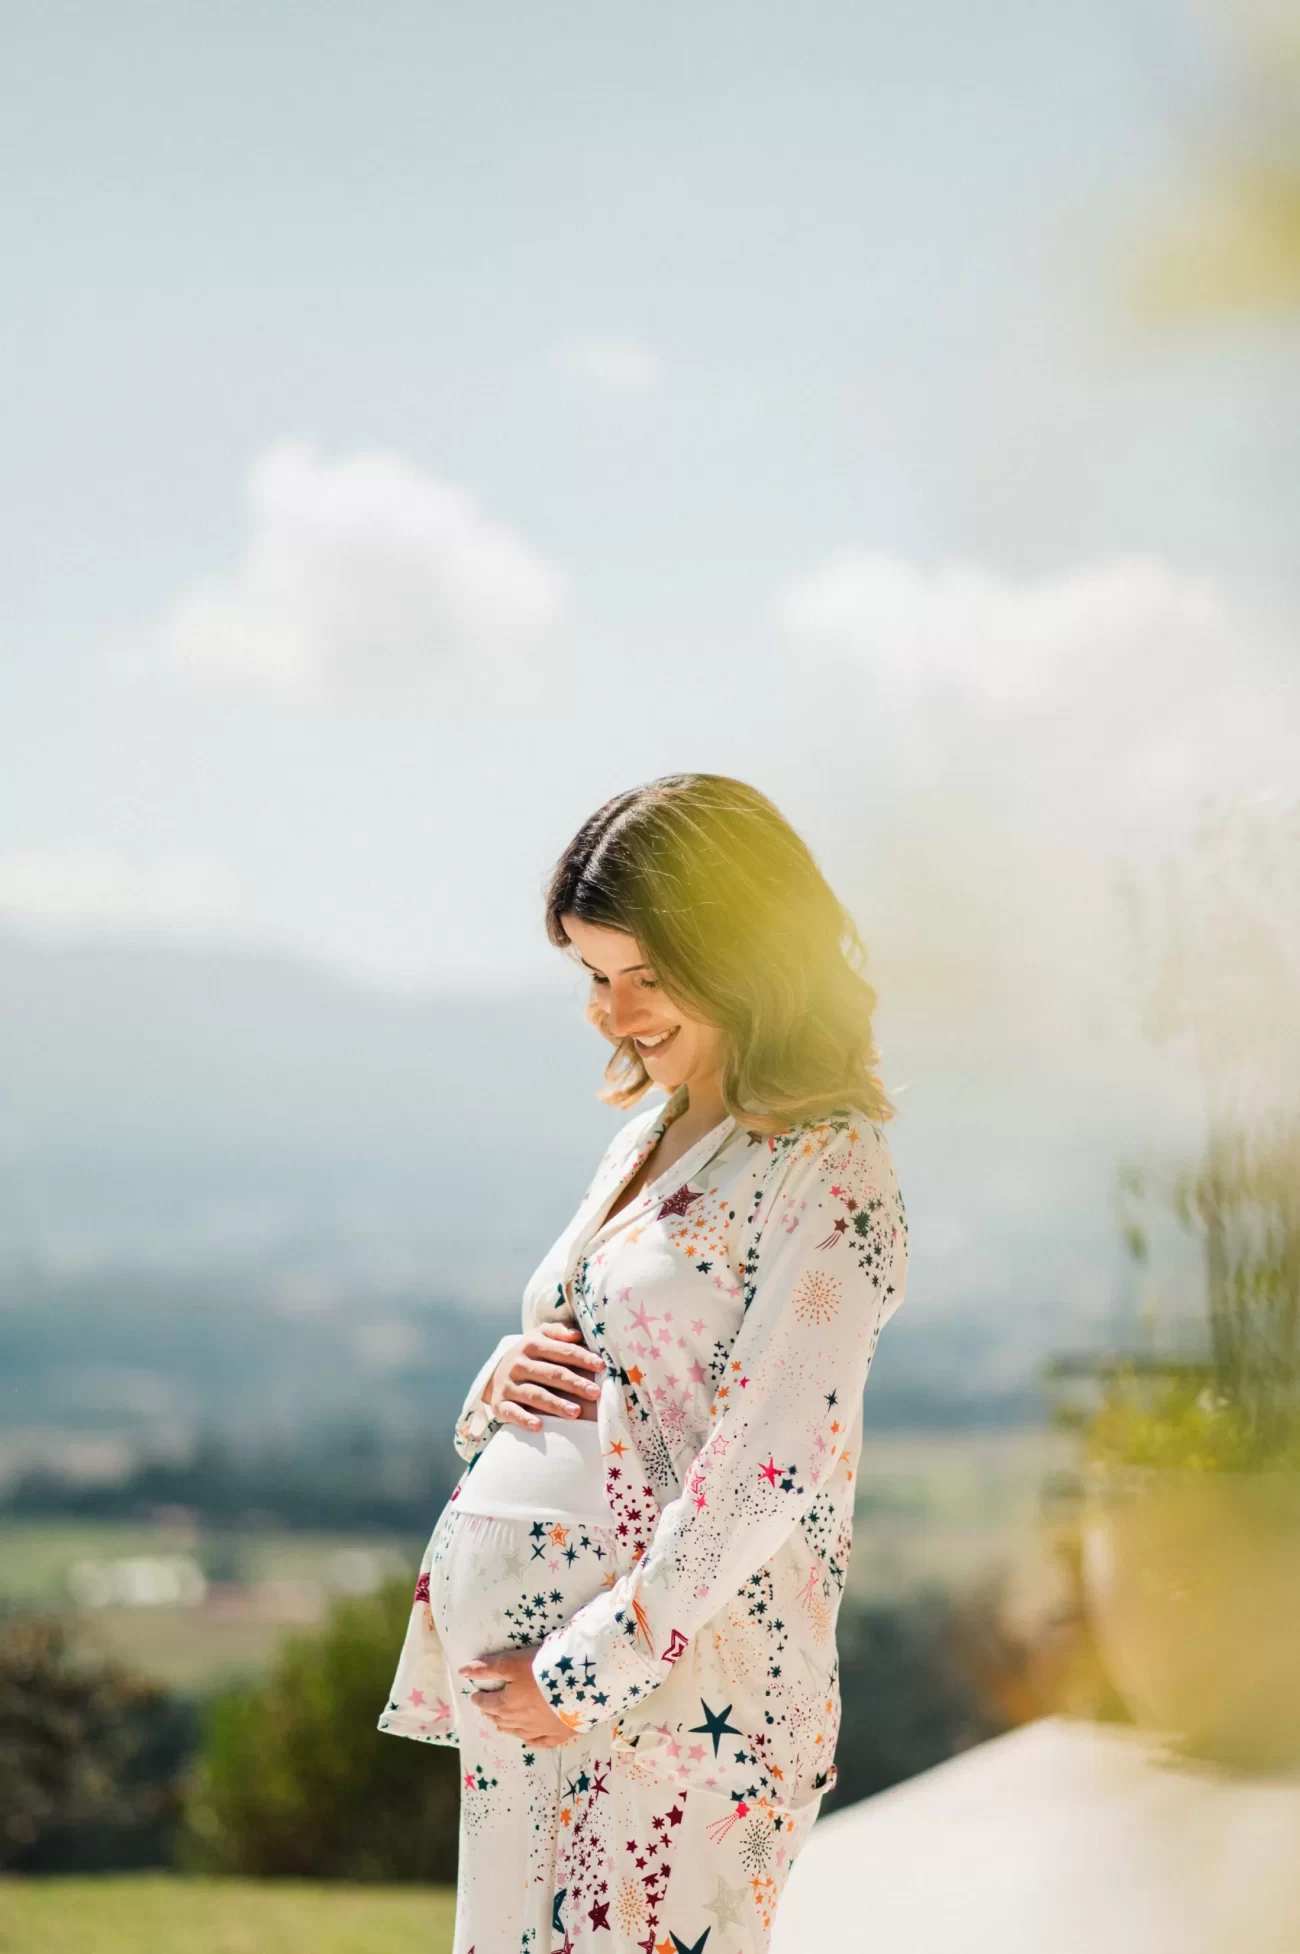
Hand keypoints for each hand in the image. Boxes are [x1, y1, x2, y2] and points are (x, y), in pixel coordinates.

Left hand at [459, 1646, 576, 1747]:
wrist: (579, 1686)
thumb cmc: (542, 1670)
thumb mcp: (512, 1663)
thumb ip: (487, 1668)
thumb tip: (462, 1671)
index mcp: (507, 1705)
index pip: (487, 1703)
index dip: (480, 1699)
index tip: (475, 1696)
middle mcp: (519, 1722)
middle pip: (500, 1719)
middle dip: (491, 1713)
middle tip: (486, 1709)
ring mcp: (539, 1731)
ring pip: (517, 1732)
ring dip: (506, 1727)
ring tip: (500, 1724)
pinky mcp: (558, 1734)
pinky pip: (540, 1742)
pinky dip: (531, 1742)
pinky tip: (527, 1742)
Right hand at [487, 1324, 605, 1430]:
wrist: (495, 1374)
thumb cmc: (530, 1356)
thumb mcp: (540, 1337)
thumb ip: (559, 1332)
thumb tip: (577, 1335)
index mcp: (531, 1344)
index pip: (562, 1351)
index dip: (582, 1358)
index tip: (601, 1366)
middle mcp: (519, 1363)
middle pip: (551, 1373)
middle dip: (575, 1383)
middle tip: (595, 1392)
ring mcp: (508, 1384)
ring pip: (535, 1394)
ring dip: (555, 1404)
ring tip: (576, 1412)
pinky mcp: (499, 1403)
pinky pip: (512, 1412)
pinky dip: (524, 1419)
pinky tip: (538, 1426)